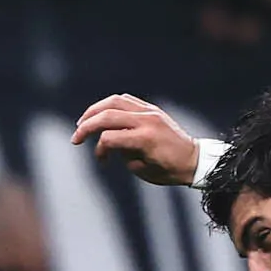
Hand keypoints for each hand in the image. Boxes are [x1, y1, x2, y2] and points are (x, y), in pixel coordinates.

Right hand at [72, 90, 207, 188]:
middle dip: (87, 125)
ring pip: (115, 101)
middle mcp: (147, 120)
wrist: (194, 160)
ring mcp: (150, 111)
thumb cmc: (169, 170)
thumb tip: (108, 143)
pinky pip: (126, 100)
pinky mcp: (152, 109)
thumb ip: (123, 153)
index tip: (103, 161)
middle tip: (76, 138)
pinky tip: (102, 114)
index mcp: (145, 139)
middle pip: (107, 115)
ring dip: (95, 110)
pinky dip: (110, 105)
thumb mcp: (143, 169)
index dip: (99, 150)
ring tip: (84, 121)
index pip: (109, 137)